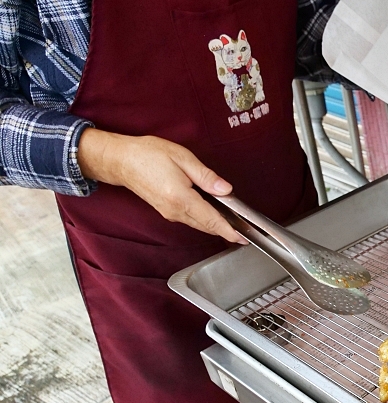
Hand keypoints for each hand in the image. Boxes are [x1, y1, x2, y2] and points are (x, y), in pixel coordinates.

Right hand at [77, 128, 245, 243]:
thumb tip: (225, 189)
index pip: (211, 220)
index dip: (229, 231)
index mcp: (181, 198)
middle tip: (244, 232)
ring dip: (215, 226)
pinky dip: (204, 220)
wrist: (120, 160)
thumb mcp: (182, 158)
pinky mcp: (166, 212)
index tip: (242, 238)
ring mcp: (169, 213)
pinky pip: (190, 219)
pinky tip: (212, 214)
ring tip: (233, 225)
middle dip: (226, 230)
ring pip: (199, 224)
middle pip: (207, 226)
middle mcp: (175, 210)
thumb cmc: (147, 155)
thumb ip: (206, 176)